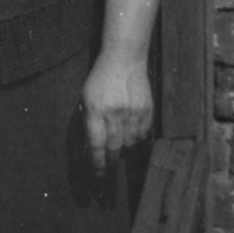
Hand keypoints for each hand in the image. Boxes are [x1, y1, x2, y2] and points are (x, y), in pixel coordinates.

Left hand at [81, 51, 153, 173]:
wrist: (124, 59)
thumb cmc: (100, 78)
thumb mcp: (86, 97)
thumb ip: (88, 120)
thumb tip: (90, 146)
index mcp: (95, 110)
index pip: (96, 144)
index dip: (97, 162)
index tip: (97, 173)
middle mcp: (114, 114)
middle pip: (113, 147)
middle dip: (110, 161)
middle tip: (108, 169)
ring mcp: (132, 113)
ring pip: (129, 143)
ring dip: (123, 151)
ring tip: (118, 153)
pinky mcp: (146, 111)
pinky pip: (142, 134)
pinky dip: (136, 140)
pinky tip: (131, 140)